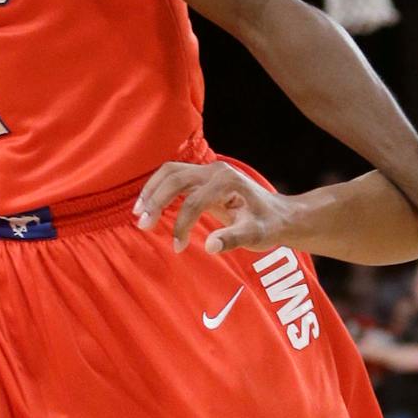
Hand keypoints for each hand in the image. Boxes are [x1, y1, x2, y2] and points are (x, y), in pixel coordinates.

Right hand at [134, 161, 292, 255]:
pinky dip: (158, 189)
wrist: (278, 215)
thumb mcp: (256, 235)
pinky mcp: (202, 178)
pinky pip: (174, 177)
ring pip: (170, 172)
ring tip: (139, 213)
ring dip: (152, 190)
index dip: (182, 224)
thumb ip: (234, 239)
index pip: (194, 201)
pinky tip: (148, 206)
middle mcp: (215, 170)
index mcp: (228, 181)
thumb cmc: (268, 225)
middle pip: (175, 177)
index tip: (178, 246)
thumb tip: (211, 246)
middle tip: (142, 224)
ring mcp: (208, 171)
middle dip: (156, 200)